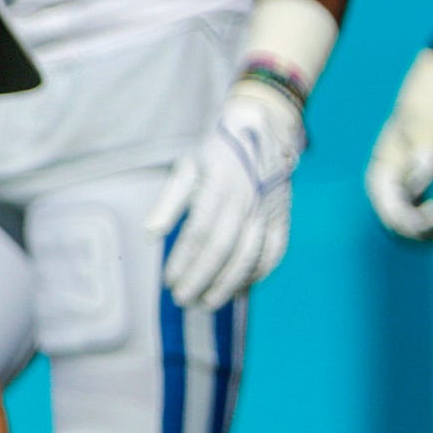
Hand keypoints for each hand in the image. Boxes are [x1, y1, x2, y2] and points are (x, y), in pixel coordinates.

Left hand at [147, 77, 305, 310]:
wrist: (264, 130)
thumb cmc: (216, 152)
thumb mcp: (187, 167)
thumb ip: (169, 202)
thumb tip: (150, 234)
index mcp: (218, 188)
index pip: (198, 235)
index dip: (183, 262)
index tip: (168, 282)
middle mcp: (245, 202)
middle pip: (222, 251)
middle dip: (201, 280)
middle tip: (183, 300)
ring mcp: (268, 211)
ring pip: (249, 257)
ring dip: (228, 284)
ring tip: (207, 302)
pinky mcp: (283, 217)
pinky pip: (274, 253)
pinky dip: (257, 274)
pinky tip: (239, 289)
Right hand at [366, 49, 432, 240]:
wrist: (429, 116)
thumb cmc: (426, 124)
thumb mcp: (425, 140)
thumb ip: (419, 163)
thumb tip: (412, 188)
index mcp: (380, 177)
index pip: (389, 213)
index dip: (411, 223)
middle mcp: (384, 191)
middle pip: (399, 226)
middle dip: (425, 228)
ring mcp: (397, 196)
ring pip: (410, 228)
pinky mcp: (411, 197)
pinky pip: (419, 221)